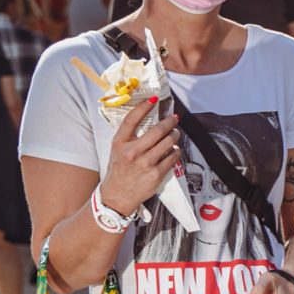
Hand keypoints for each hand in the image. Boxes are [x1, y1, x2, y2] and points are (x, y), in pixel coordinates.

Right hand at [101, 97, 180, 217]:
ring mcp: (145, 163)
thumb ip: (131, 137)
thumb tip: (150, 120)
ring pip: (169, 142)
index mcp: (120, 143)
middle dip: (170, 122)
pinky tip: (174, 150)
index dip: (144, 107)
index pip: (132, 120)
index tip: (153, 99)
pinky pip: (173, 156)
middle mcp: (132, 152)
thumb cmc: (120, 169)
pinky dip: (176, 151)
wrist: (117, 194)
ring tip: (175, 133)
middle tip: (174, 118)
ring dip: (175, 135)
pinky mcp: (156, 173)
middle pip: (157, 130)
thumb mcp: (118, 150)